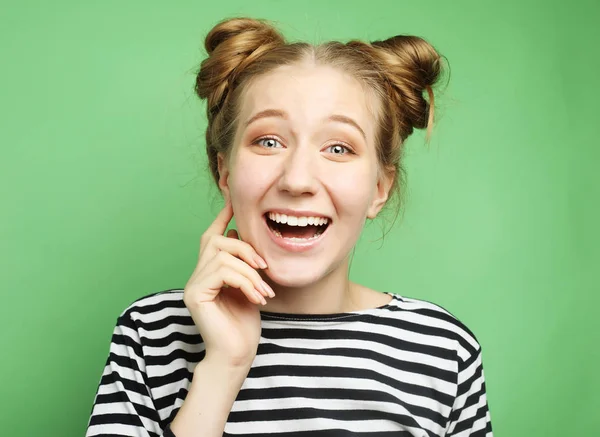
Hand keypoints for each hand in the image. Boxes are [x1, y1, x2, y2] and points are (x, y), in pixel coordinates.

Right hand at [183, 201, 274, 367]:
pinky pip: (222, 271)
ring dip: (250, 271)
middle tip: (264, 268)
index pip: (212, 236)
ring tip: (264, 291)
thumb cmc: (245, 323)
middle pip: (217, 240)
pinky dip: (245, 281)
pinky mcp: (195, 294)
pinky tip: (256, 297)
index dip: (223, 216)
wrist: (237, 353)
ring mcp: (193, 284)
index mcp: (209, 271)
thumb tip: (242, 233)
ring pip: (223, 255)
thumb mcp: (249, 286)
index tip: (234, 199)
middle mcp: (197, 275)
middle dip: (245, 248)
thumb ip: (244, 263)